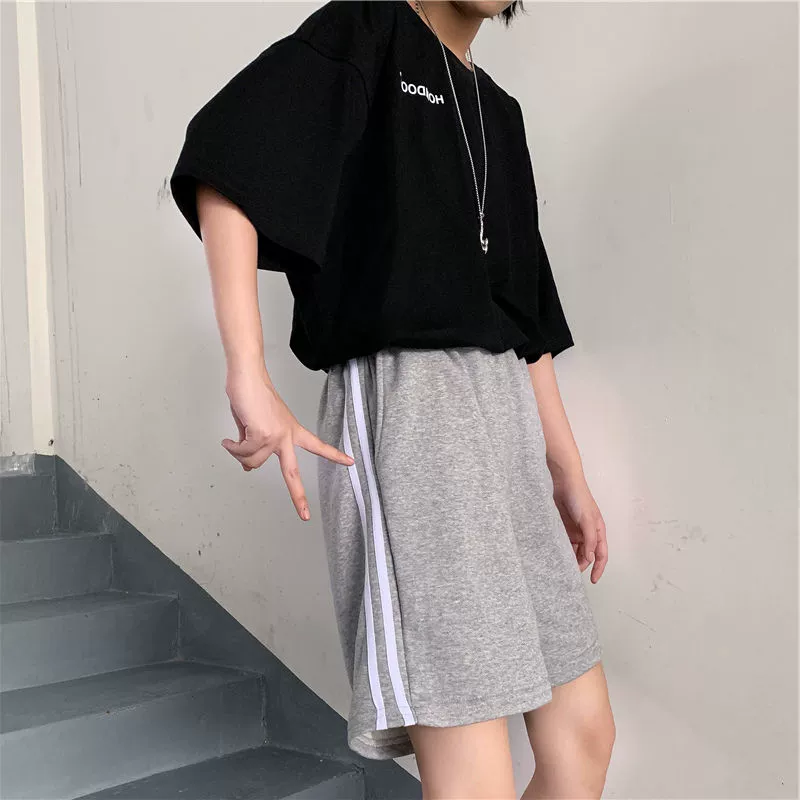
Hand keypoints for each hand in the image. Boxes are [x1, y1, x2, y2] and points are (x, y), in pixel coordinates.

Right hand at [222, 366, 353, 520]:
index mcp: (291, 430)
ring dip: (239, 454)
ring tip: (233, 442)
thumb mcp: (256, 425)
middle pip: (293, 473)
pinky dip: (232, 448)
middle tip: (305, 515)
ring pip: (253, 462)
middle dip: (298, 497)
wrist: (248, 376)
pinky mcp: (261, 434)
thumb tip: (246, 465)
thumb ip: (255, 445)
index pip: (317, 445)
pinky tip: (228, 440)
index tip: (350, 462)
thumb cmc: (253, 395)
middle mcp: (287, 435)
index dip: (333, 455)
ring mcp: (275, 436)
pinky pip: (243, 453)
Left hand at [551, 474, 607, 582]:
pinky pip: (564, 542)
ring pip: (575, 550)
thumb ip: (590, 540)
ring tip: (563, 566)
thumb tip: (590, 558)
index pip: (601, 554)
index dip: (599, 568)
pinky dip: (562, 549)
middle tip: (571, 573)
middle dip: (582, 565)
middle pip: (587, 554)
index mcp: (598, 531)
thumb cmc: (579, 498)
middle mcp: (588, 533)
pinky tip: (556, 555)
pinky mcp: (564, 527)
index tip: (593, 580)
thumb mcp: (587, 520)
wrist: (563, 482)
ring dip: (571, 558)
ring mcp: (575, 530)